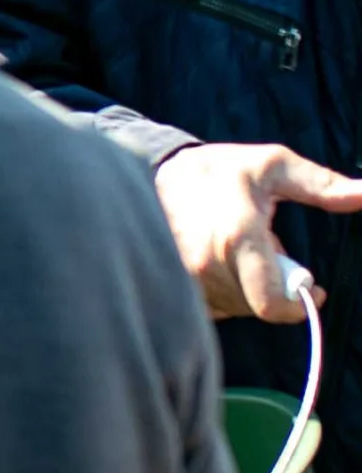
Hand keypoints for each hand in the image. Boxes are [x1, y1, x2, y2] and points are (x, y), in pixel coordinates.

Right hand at [154, 143, 361, 321]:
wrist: (151, 169)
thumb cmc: (219, 169)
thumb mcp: (272, 165)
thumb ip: (321, 186)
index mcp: (237, 237)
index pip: (273, 303)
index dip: (299, 304)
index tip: (312, 287)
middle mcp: (206, 263)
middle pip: (258, 306)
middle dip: (275, 285)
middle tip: (268, 252)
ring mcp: (184, 277)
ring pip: (236, 307)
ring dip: (248, 288)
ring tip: (237, 253)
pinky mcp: (171, 283)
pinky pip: (212, 305)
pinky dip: (224, 291)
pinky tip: (217, 262)